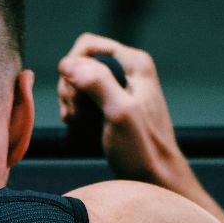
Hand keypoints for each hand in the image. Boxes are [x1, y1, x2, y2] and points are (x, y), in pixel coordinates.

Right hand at [56, 32, 187, 187]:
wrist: (156, 178)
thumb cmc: (144, 151)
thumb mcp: (120, 114)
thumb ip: (97, 83)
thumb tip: (67, 63)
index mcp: (135, 63)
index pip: (87, 45)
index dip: (74, 69)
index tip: (78, 98)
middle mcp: (128, 69)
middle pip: (80, 62)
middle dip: (70, 87)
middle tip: (76, 115)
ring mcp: (120, 86)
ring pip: (78, 80)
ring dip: (70, 101)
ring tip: (77, 122)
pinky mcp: (113, 103)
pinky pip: (83, 96)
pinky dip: (75, 109)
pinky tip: (77, 125)